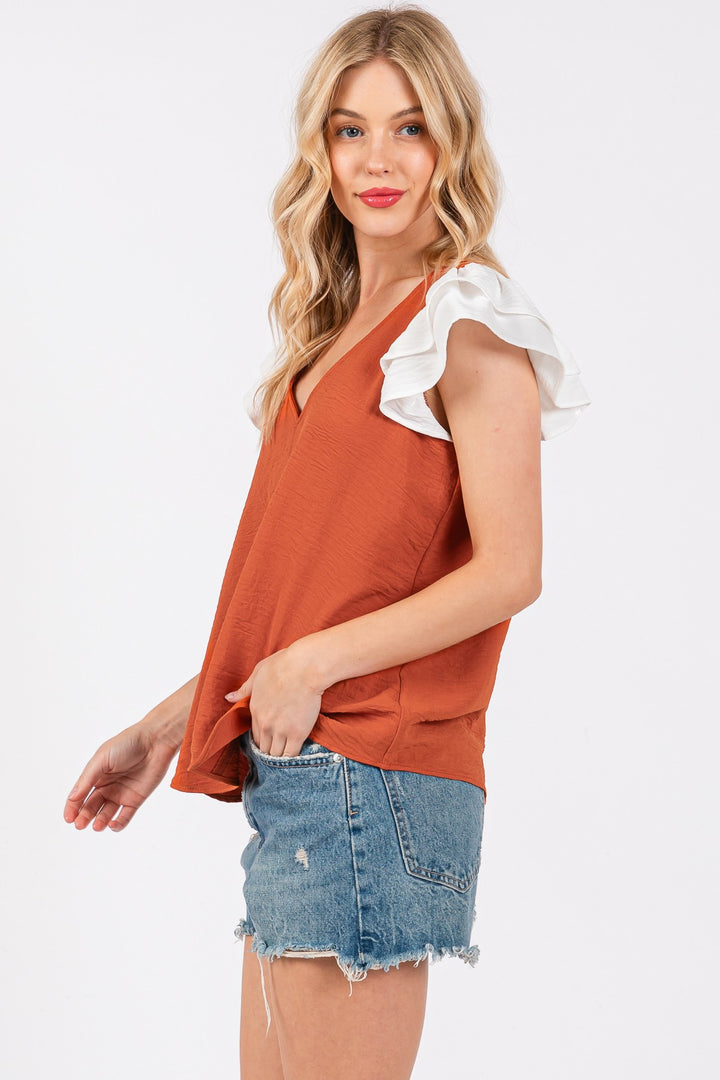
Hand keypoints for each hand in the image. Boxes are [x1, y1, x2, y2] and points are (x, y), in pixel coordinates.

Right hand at [63, 722, 178, 831]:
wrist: (155, 741)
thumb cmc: (127, 744)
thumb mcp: (102, 759)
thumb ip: (88, 778)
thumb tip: (73, 798)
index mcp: (96, 775)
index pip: (80, 795)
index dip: (72, 807)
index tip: (68, 818)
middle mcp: (107, 786)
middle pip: (91, 806)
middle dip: (84, 816)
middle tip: (80, 824)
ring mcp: (121, 794)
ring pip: (106, 814)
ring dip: (99, 822)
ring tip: (96, 826)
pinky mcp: (136, 799)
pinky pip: (125, 816)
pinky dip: (118, 824)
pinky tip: (112, 825)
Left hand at [224, 644, 323, 756]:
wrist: (304, 668)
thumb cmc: (283, 665)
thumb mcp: (258, 673)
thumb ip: (244, 689)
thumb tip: (228, 698)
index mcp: (255, 710)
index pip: (254, 735)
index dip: (261, 739)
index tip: (268, 741)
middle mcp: (265, 724)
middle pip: (264, 748)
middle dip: (269, 751)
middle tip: (277, 751)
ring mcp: (281, 730)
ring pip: (275, 754)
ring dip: (279, 757)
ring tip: (285, 757)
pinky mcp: (297, 733)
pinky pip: (291, 755)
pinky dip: (291, 759)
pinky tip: (294, 759)